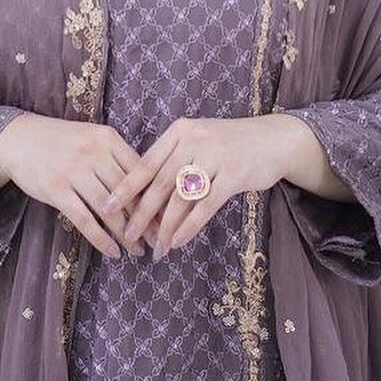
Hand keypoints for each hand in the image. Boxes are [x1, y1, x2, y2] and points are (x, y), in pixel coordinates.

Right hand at [0, 114, 148, 260]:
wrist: (19, 139)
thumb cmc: (62, 142)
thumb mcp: (93, 139)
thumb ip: (116, 158)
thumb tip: (149, 188)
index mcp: (108, 138)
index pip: (140, 171)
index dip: (156, 197)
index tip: (170, 217)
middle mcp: (94, 152)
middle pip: (128, 192)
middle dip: (147, 220)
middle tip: (161, 241)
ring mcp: (74, 170)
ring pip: (109, 209)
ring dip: (126, 234)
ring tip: (139, 251)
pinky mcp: (57, 189)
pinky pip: (85, 220)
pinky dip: (101, 239)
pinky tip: (113, 252)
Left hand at [99, 115, 298, 258]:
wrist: (274, 139)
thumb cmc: (230, 145)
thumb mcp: (198, 142)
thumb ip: (173, 160)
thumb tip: (141, 193)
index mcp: (179, 131)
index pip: (145, 163)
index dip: (125, 188)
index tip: (106, 207)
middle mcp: (194, 140)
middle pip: (159, 183)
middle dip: (141, 214)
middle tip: (128, 236)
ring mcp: (215, 156)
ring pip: (181, 198)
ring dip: (166, 227)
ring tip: (157, 248)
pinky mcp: (234, 173)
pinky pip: (205, 205)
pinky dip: (189, 226)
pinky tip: (178, 242)